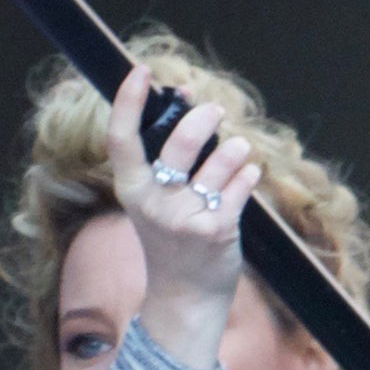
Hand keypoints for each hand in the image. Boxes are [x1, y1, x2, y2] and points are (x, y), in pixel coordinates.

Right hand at [107, 62, 260, 366]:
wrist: (184, 299)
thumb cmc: (172, 240)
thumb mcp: (155, 201)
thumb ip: (167, 157)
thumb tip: (191, 99)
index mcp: (131, 191)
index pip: (121, 139)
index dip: (129, 101)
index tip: (141, 71)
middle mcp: (154, 204)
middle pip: (179, 143)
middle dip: (203, 119)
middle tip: (214, 111)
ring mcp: (184, 219)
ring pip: (220, 161)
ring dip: (236, 150)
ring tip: (238, 152)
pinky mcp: (216, 231)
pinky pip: (241, 185)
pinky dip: (248, 175)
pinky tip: (247, 176)